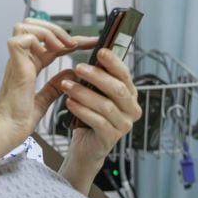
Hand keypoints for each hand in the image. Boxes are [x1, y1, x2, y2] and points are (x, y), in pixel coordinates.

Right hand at [0, 18, 96, 141]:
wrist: (8, 131)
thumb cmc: (19, 120)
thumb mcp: (44, 100)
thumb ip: (56, 86)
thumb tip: (72, 73)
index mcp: (28, 66)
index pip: (49, 43)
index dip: (70, 39)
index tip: (91, 41)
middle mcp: (21, 60)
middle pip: (32, 26)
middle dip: (55, 28)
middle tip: (73, 43)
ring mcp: (15, 61)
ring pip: (25, 26)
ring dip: (47, 31)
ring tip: (63, 46)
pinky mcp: (14, 64)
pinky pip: (22, 38)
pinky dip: (39, 40)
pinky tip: (52, 51)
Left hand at [60, 48, 142, 163]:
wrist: (85, 146)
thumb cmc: (90, 115)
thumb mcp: (96, 94)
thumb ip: (97, 79)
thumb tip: (91, 54)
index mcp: (130, 94)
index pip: (125, 75)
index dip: (114, 62)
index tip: (100, 51)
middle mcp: (132, 109)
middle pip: (117, 89)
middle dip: (97, 76)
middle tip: (78, 67)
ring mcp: (124, 125)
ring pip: (106, 106)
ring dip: (84, 93)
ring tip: (66, 85)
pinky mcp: (111, 138)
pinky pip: (98, 122)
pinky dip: (82, 111)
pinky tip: (70, 103)